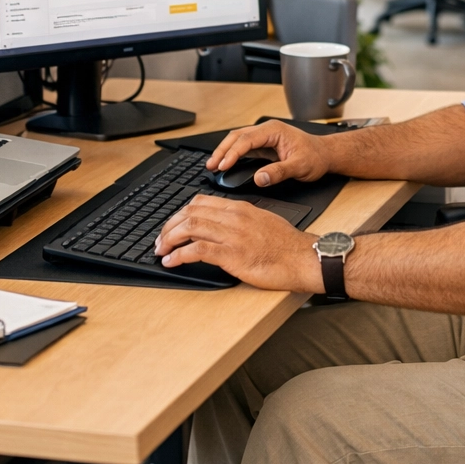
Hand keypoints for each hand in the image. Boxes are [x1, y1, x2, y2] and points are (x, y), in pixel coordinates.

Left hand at [155, 195, 322, 291]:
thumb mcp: (264, 221)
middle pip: (190, 212)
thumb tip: (226, 226)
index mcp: (240, 209)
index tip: (173, 225)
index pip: (201, 202)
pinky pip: (197, 250)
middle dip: (169, 226)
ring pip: (189, 228)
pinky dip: (179, 255)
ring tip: (161, 251)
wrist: (304, 258)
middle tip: (161, 239)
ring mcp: (232, 236)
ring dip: (169, 239)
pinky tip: (172, 261)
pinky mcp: (232, 255)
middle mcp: (234, 218)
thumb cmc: (288, 245)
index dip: (181, 213)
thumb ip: (243, 220)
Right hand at [205, 120, 331, 186]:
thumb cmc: (316, 157)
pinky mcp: (264, 145)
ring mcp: (265, 136)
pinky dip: (232, 154)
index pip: (246, 140)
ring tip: (213, 165)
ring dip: (224, 151)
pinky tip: (225, 163)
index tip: (222, 165)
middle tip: (210, 166)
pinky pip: (243, 147)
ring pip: (238, 140)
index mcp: (274, 131)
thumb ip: (279, 172)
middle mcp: (267, 130)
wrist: (325, 154)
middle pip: (237, 136)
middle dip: (222, 150)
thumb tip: (259, 178)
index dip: (232, 153)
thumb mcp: (300, 167)